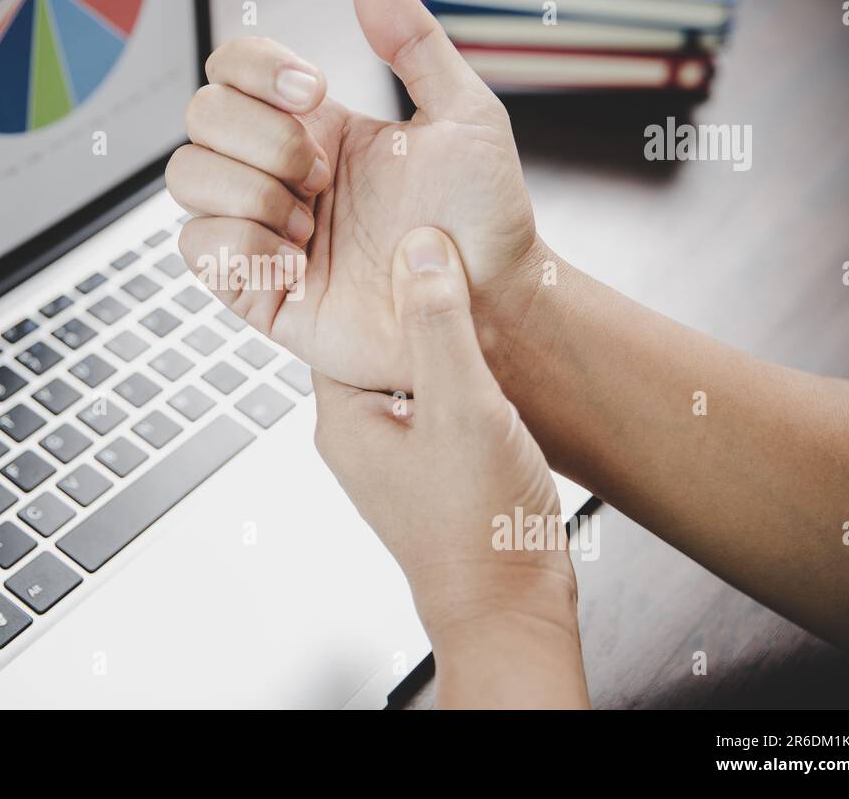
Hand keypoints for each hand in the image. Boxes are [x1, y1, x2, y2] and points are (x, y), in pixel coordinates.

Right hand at [167, 0, 541, 391]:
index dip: (256, 68)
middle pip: (201, 116)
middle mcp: (279, 171)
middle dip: (263, 138)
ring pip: (186, 177)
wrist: (489, 309)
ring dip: (252, 194)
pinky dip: (241, 248)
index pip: (233, 67)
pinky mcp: (254, 287)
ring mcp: (261, 228)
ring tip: (312, 228)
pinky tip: (297, 264)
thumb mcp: (465, 116)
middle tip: (325, 177)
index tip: (314, 91)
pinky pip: (196, 249)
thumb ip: (414, 43)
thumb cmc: (485, 221)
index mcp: (315, 125)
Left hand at [313, 226, 585, 707]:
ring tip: (474, 306)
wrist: (513, 606)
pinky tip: (491, 362)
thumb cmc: (480, 525)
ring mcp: (394, 454)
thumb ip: (438, 325)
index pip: (336, 323)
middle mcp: (358, 436)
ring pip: (409, 370)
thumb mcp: (462, 405)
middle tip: (450, 266)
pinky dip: (458, 374)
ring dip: (439, 340)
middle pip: (374, 343)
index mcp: (342, 419)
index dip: (371, 281)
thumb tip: (420, 249)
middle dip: (411, 307)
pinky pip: (435, 399)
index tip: (405, 243)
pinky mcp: (430, 468)